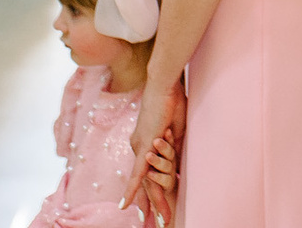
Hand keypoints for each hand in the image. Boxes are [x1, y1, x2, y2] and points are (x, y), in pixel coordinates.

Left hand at [125, 75, 186, 215]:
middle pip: (147, 184)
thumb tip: (176, 156)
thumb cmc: (172, 102)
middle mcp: (139, 149)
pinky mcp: (143, 148)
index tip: (154, 207)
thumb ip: (173, 146)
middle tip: (156, 221)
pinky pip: (138, 174)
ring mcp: (139, 149)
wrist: (164, 87)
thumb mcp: (175, 130)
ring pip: (145, 183)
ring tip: (159, 220)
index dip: (153, 191)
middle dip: (154, 204)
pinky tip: (126, 205)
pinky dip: (132, 190)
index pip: (150, 173)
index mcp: (145, 144)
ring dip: (153, 203)